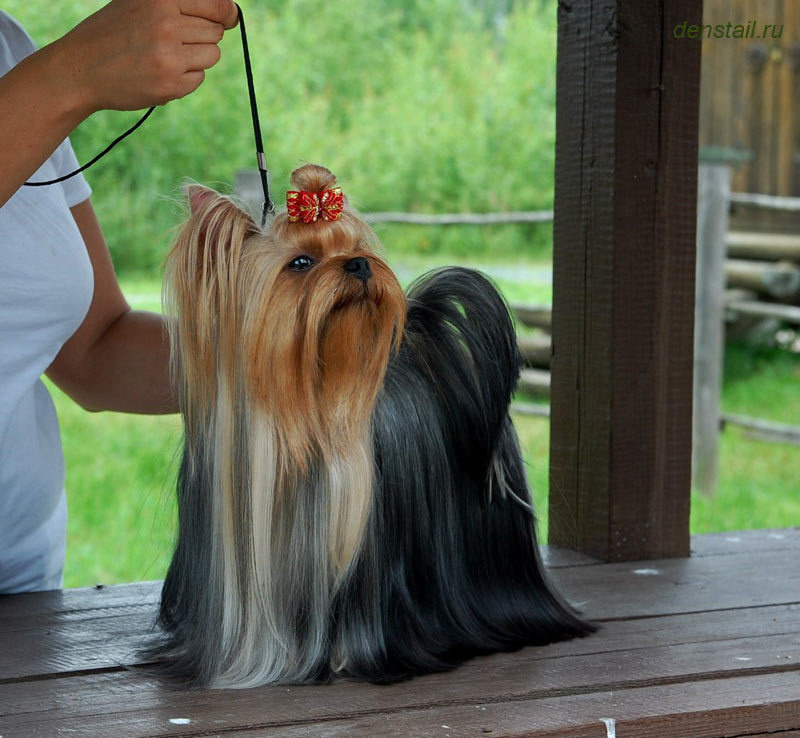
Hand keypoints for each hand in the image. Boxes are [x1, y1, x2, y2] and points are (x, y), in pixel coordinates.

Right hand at [51, 0, 238, 113]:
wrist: (81, 69)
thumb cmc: (114, 33)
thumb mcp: (140, 4)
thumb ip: (178, 4)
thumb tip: (227, 11)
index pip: (215, 5)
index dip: (226, 13)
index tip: (229, 18)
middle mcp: (167, 25)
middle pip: (215, 31)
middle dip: (202, 36)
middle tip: (174, 41)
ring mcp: (170, 56)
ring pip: (212, 55)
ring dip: (197, 57)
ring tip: (168, 55)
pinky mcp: (171, 84)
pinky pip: (199, 78)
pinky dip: (186, 77)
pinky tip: (161, 72)